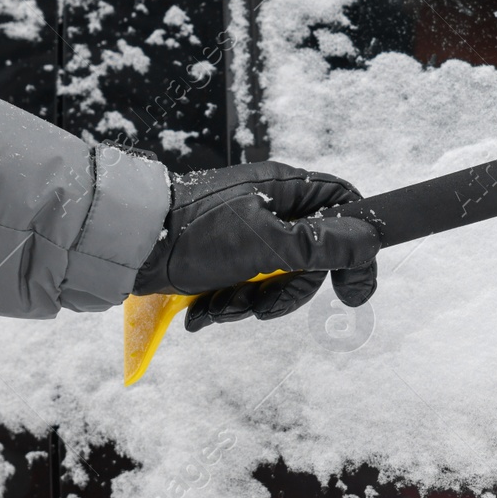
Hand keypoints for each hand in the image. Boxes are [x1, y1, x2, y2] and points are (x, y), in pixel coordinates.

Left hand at [130, 161, 379, 329]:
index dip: (357, 248)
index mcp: (287, 188)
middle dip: (289, 290)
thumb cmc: (196, 236)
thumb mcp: (269, 245)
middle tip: (264, 307)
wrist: (125, 246)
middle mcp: (271, 205)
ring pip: (278, 276)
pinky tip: (206, 309)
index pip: (345, 207)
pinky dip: (230, 302)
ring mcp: (247, 230)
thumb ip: (324, 246)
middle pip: (313, 254)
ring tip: (222, 306)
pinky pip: (246, 285)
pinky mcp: (223, 255)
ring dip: (253, 301)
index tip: (352, 292)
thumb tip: (371, 239)